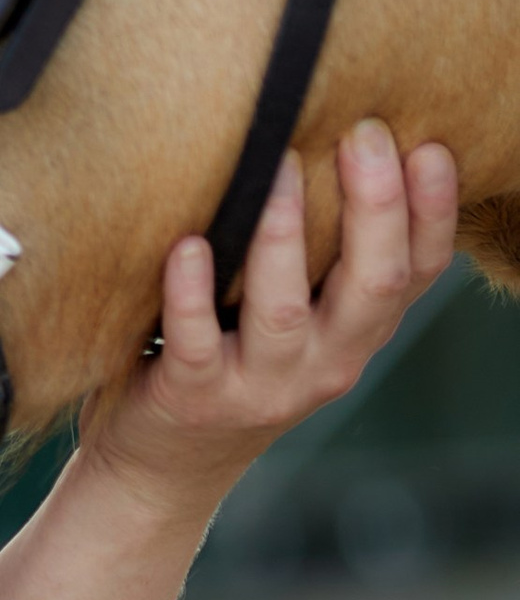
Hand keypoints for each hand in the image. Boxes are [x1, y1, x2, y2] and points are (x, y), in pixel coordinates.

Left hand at [82, 121, 457, 517]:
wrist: (164, 466)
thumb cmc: (232, 358)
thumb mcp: (299, 314)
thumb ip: (324, 255)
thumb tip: (343, 141)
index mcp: (359, 331)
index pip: (418, 269)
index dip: (434, 211)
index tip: (429, 145)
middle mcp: (327, 361)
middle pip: (373, 283)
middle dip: (376, 206)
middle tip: (363, 133)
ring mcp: (262, 385)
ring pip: (285, 310)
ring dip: (284, 236)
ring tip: (278, 165)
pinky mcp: (193, 398)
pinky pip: (194, 342)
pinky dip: (190, 292)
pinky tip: (186, 245)